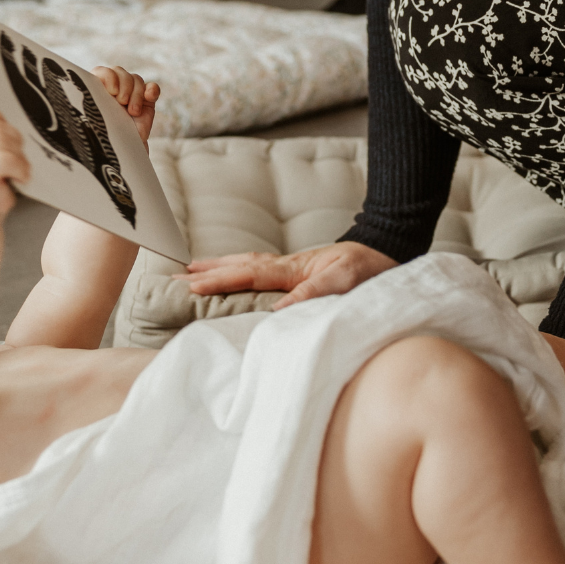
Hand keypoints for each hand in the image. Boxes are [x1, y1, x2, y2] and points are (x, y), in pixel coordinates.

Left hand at [94, 66, 159, 146]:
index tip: (112, 91)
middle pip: (120, 72)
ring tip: (133, 112)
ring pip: (136, 79)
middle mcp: (113, 88)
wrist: (122, 154)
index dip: (108, 77)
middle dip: (124, 85)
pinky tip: (149, 96)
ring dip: (136, 93)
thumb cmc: (104, 139)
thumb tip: (78, 97)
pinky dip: (152, 89)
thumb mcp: (92, 122)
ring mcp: (131, 93)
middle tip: (122, 102)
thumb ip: (89, 106)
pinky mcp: (146, 101)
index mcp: (96, 90)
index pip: (102, 72)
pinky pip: (152, 88)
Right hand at [183, 242, 396, 310]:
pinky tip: (233, 274)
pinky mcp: (298, 273)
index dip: (220, 280)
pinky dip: (239, 270)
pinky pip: (259, 270)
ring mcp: (292, 268)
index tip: (191, 285)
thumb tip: (276, 311)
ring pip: (247, 264)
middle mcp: (288, 265)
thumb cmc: (370, 269)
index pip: (249, 273)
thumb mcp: (346, 281)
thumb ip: (313, 293)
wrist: (388, 252)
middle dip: (209, 270)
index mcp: (295, 268)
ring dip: (220, 267)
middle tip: (176, 276)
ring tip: (192, 271)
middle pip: (241, 264)